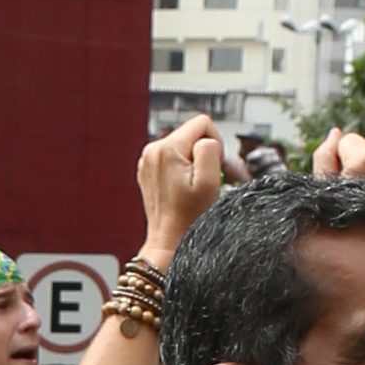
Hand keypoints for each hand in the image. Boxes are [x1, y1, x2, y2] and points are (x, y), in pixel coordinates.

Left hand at [135, 115, 231, 258]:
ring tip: (190, 186)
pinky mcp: (148, 169)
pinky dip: (181, 169)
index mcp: (167, 148)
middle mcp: (153, 150)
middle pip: (192, 133)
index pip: (204, 123)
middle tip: (201, 180)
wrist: (169, 241)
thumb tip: (206, 139)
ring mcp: (148, 160)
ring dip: (192, 162)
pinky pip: (173, 157)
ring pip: (183, 145)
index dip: (216, 144)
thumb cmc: (189, 217)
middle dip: (202, 153)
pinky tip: (180, 188)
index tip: (212, 167)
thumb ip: (210, 149)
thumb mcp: (209, 181)